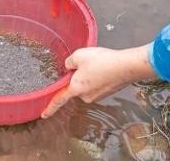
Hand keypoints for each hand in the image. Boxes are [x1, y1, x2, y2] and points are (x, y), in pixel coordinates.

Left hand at [41, 45, 156, 117]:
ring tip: (97, 64)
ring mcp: (97, 96)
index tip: (43, 115)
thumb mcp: (79, 55)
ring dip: (89, 75)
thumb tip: (69, 67)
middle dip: (77, 76)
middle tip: (86, 63)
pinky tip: (104, 68)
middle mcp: (86, 96)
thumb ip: (69, 62)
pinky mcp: (106, 92)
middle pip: (75, 86)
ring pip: (87, 84)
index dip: (50, 107)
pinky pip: (96, 84)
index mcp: (76, 89)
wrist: (126, 66)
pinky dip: (98, 76)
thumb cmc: (102, 61)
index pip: (59, 99)